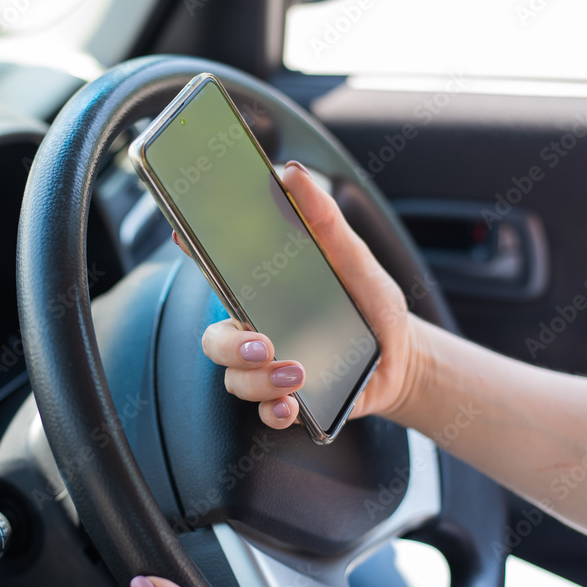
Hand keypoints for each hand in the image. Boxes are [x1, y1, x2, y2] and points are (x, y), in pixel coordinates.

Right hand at [174, 161, 416, 428]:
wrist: (404, 360)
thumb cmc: (371, 304)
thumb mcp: (355, 260)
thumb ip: (324, 222)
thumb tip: (290, 173)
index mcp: (266, 292)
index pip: (219, 272)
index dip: (194, 253)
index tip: (182, 236)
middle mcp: (258, 329)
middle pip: (214, 339)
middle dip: (230, 346)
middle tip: (263, 344)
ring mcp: (269, 367)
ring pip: (234, 379)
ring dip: (259, 380)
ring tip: (299, 374)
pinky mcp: (288, 398)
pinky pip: (263, 412)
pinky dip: (275, 412)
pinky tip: (293, 406)